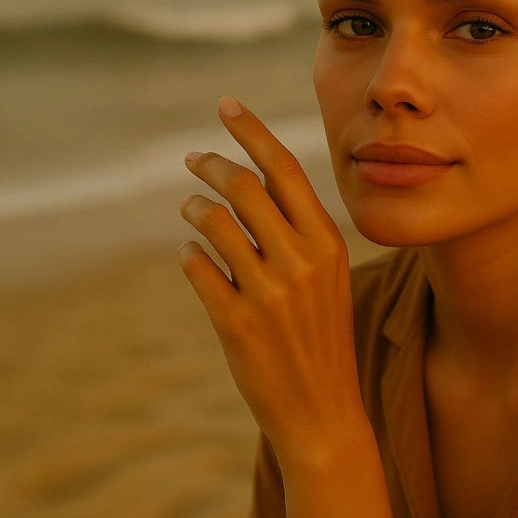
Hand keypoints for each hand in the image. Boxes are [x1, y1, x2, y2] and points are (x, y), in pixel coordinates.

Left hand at [178, 97, 364, 460]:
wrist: (325, 411)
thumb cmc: (325, 341)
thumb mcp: (329, 280)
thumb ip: (300, 234)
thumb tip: (252, 183)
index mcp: (329, 245)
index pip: (285, 170)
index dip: (252, 131)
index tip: (226, 106)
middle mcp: (301, 262)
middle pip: (243, 186)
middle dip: (211, 163)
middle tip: (193, 159)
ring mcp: (268, 293)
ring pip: (213, 222)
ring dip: (193, 208)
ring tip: (189, 210)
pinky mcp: (236, 322)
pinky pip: (198, 267)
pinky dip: (190, 254)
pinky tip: (193, 257)